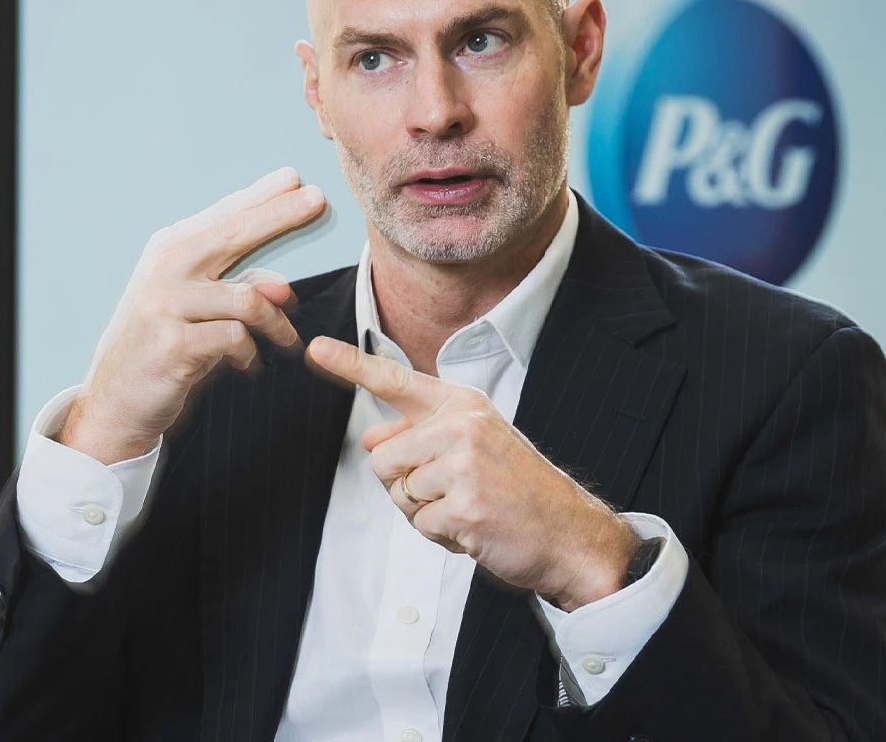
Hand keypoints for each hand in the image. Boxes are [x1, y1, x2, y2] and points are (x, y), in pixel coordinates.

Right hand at [58, 168, 328, 464]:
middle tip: (318, 200)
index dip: (263, 196)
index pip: (223, 216)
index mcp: (168, 250)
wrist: (115, 400)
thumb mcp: (194, 309)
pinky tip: (247, 366)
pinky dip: (250, 354)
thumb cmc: (160, 347)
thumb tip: (283, 286)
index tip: (296, 178)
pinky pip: (236, 338)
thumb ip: (234, 287)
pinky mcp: (174, 343)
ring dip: (277, 324)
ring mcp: (166, 304)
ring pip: (248, 298)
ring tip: (286, 342)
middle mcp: (165, 268)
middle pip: (234, 233)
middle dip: (281, 214)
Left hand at [305, 337, 639, 610]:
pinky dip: (441, 537)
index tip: (315, 349)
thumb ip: (421, 436)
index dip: (350, 365)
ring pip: (397, 493)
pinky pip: (419, 525)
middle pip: (381, 457)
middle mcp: (461, 425)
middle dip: (404, 485)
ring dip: (424, 513)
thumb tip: (370, 438)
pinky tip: (476, 529)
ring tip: (468, 509)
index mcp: (462, 405)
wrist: (571, 535)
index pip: (395, 380)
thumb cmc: (519, 492)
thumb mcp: (473, 448)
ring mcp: (463, 464)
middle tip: (454, 492)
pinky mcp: (464, 504)